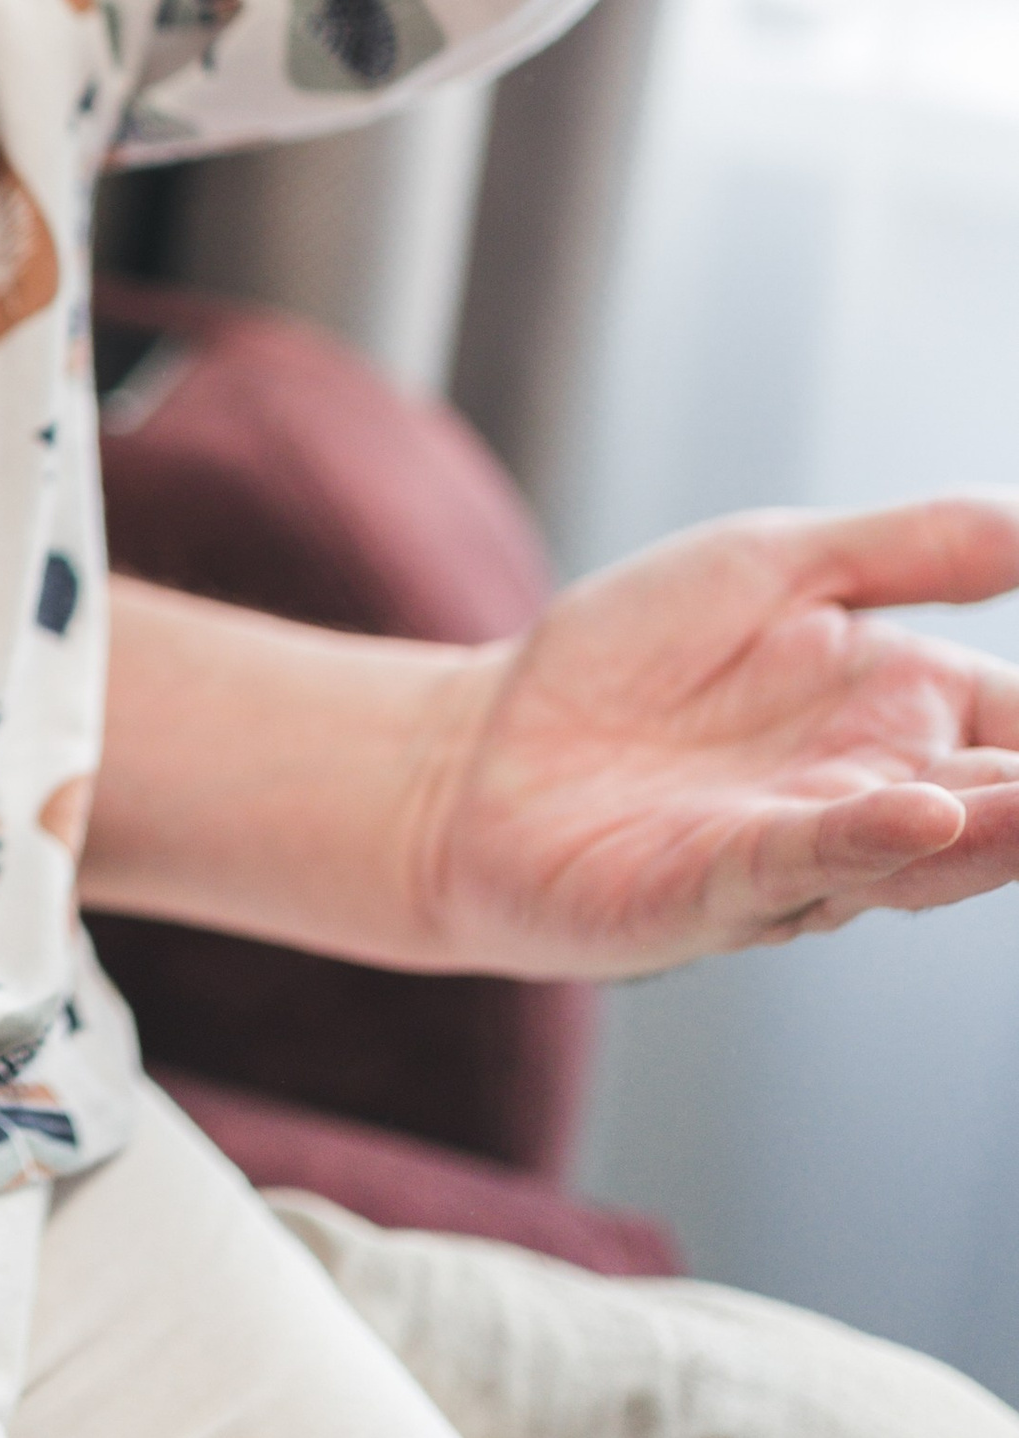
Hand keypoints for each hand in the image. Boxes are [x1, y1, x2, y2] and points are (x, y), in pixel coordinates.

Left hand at [417, 498, 1018, 975]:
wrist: (473, 748)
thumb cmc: (624, 664)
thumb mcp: (778, 565)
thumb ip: (917, 549)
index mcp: (911, 711)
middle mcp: (881, 792)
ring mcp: (808, 853)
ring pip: (933, 846)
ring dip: (1006, 821)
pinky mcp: (715, 888)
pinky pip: (804, 862)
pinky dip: (867, 837)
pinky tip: (923, 805)